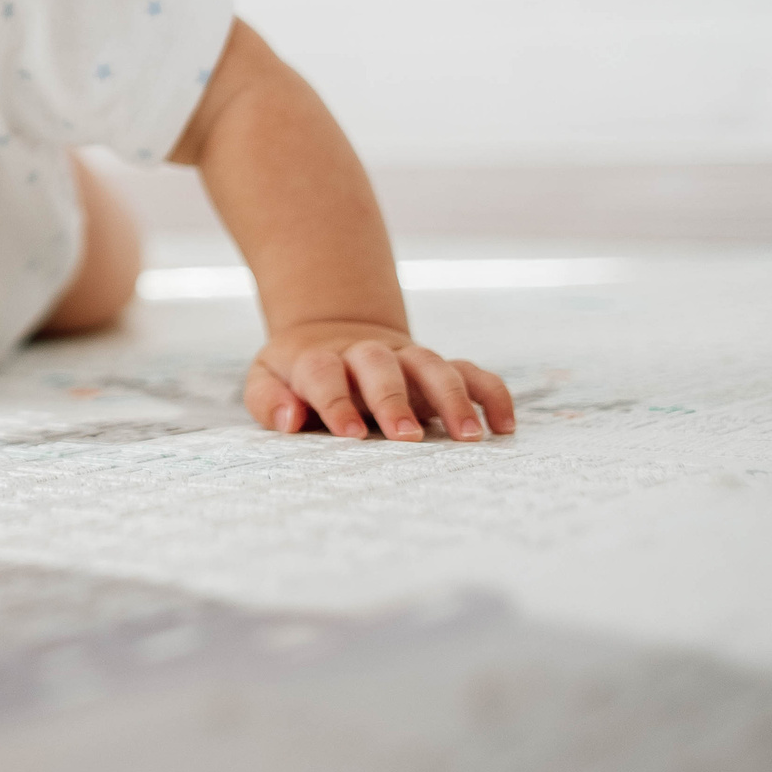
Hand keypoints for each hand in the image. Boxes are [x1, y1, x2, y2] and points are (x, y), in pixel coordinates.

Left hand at [244, 320, 513, 442]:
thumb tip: (289, 419)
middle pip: (381, 365)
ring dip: (452, 397)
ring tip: (470, 438)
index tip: (350, 434)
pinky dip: (490, 393)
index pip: (324, 374)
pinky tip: (504, 426)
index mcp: (319, 359)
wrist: (332, 333)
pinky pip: (469, 371)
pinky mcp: (433, 367)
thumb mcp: (267, 381)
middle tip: (407, 438)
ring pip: (431, 364)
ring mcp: (404, 358)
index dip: (336, 402)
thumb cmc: (296, 376)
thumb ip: (270, 400)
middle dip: (394, 400)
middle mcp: (365, 354)